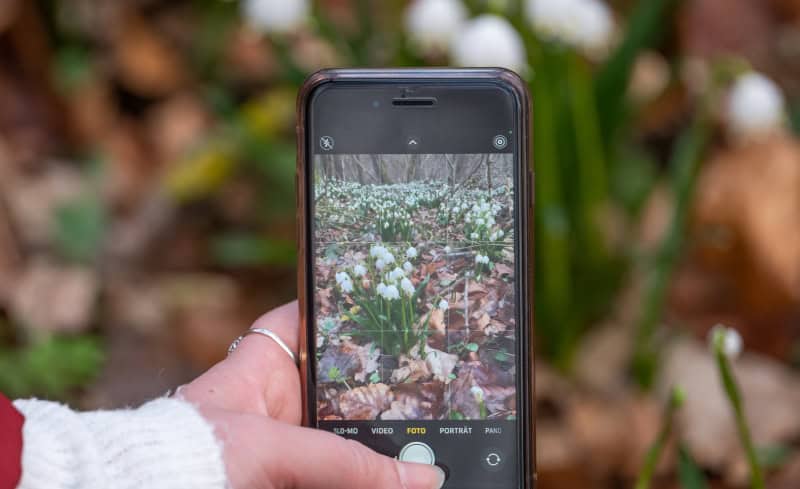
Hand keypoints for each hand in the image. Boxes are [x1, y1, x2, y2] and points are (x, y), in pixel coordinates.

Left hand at [179, 301, 445, 488]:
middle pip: (340, 387)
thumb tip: (419, 476)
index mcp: (260, 370)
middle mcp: (274, 406)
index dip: (337, 310)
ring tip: (428, 448)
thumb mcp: (271, 447)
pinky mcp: (289, 478)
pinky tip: (398, 476)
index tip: (382, 305)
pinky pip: (337, 472)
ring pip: (344, 437)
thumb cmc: (189, 457)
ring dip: (380, 445)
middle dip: (382, 392)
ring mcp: (283, 447)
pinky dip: (365, 476)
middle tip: (432, 395)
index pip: (302, 322)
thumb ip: (344, 460)